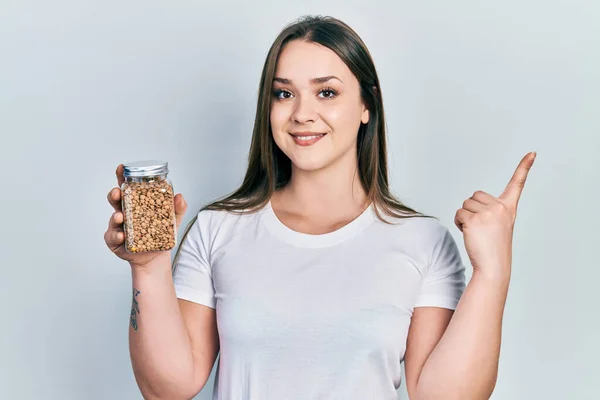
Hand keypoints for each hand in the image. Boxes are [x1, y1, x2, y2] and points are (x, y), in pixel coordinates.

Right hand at [104, 164, 187, 267]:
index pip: (128, 187)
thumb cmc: (161, 234)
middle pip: (116, 200)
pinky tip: (122, 236)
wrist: (156, 257)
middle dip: (115, 194)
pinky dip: (116, 235)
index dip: (122, 176)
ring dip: (116, 216)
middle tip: (117, 192)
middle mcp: (124, 212)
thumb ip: (178, 208)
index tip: (121, 167)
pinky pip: (112, 237)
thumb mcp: (173, 220)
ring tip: (120, 216)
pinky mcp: (115, 241)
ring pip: (113, 218)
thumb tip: (180, 196)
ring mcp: (118, 226)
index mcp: (136, 203)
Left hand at [454, 152, 535, 278]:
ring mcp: (488, 213)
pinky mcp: (474, 220)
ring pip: (465, 205)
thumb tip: (470, 205)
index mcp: (509, 208)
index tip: (532, 154)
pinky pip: (458, 213)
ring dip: (465, 217)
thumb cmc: (493, 248)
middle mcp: (500, 208)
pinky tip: (469, 234)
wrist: (493, 266)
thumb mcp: (498, 225)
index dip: (524, 167)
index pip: (517, 184)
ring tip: (476, 232)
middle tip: (481, 227)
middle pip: (475, 196)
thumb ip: (490, 210)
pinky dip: (459, 223)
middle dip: (472, 209)